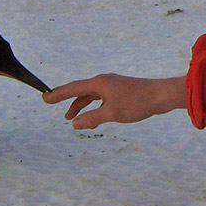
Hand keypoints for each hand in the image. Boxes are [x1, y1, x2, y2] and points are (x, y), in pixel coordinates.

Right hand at [42, 74, 185, 129]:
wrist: (160, 95)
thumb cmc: (137, 103)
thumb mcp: (112, 113)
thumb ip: (92, 119)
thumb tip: (75, 124)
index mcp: (99, 83)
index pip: (73, 88)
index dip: (58, 94)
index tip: (45, 98)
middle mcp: (103, 81)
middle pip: (80, 90)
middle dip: (66, 99)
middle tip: (51, 103)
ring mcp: (112, 85)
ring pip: (91, 95)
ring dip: (80, 105)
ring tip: (72, 118)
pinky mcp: (120, 91)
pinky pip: (100, 98)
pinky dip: (93, 107)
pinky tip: (93, 116)